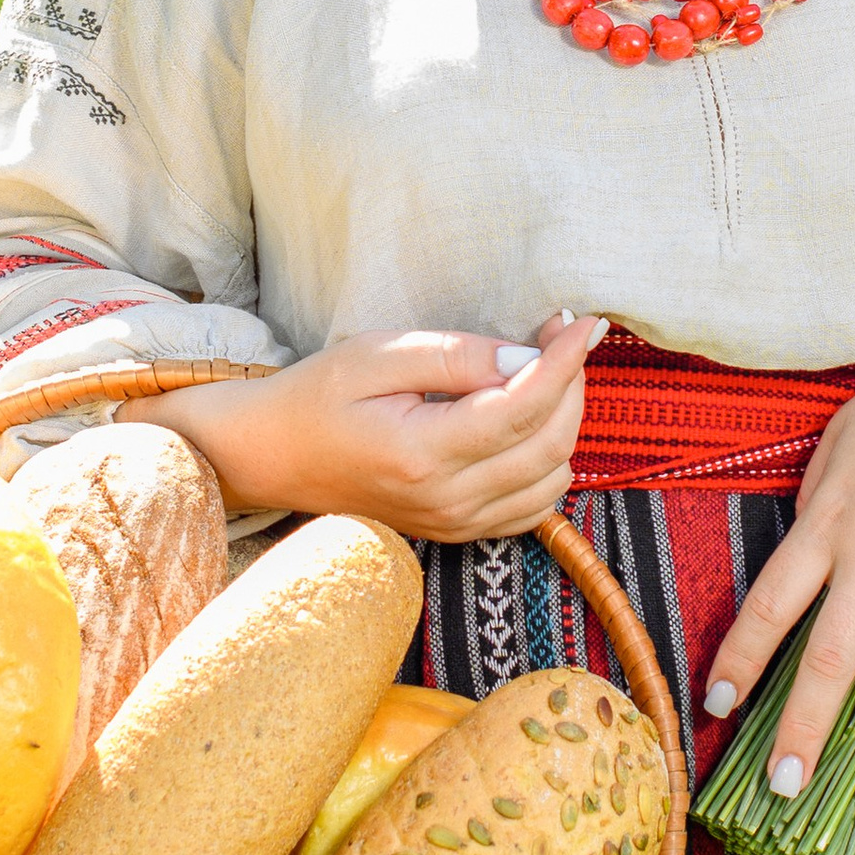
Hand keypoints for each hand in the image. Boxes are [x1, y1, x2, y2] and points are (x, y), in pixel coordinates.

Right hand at [119, 311, 603, 542]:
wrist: (270, 457)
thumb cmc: (315, 397)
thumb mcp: (376, 355)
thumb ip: (455, 357)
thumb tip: (526, 358)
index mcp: (422, 454)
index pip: (523, 407)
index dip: (564, 361)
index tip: (584, 322)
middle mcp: (446, 500)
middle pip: (550, 444)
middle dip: (571, 385)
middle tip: (561, 335)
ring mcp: (454, 524)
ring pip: (552, 478)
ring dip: (564, 423)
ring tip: (543, 374)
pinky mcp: (458, 532)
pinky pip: (534, 505)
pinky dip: (549, 461)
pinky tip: (529, 421)